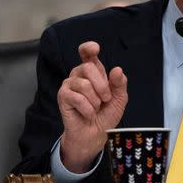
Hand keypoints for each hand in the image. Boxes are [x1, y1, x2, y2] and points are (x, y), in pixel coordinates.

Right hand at [57, 41, 127, 172]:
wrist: (95, 134)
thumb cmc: (105, 114)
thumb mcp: (119, 98)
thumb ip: (119, 83)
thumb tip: (117, 70)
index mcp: (93, 72)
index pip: (86, 53)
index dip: (89, 48)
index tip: (95, 49)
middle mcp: (79, 75)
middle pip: (88, 67)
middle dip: (101, 85)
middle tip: (105, 99)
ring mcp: (69, 85)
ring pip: (84, 84)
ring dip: (95, 100)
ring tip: (95, 108)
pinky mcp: (63, 97)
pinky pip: (78, 98)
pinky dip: (88, 109)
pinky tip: (88, 114)